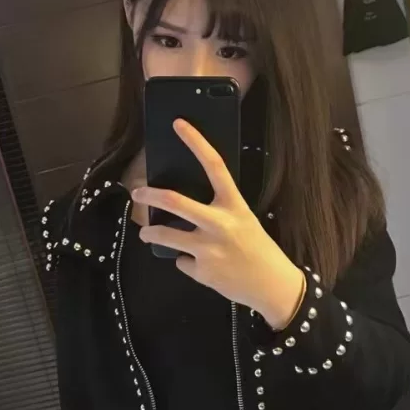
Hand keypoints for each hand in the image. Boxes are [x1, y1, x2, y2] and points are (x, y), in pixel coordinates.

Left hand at [132, 119, 304, 329]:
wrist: (272, 285)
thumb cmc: (258, 249)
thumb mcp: (243, 220)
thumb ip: (218, 211)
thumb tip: (183, 208)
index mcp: (234, 205)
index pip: (214, 165)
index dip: (195, 142)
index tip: (178, 125)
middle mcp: (220, 223)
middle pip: (175, 201)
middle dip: (149, 195)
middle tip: (137, 193)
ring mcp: (209, 248)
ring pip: (166, 235)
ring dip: (150, 233)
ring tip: (147, 234)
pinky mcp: (202, 271)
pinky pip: (182, 261)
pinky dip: (186, 262)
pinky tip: (202, 266)